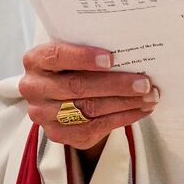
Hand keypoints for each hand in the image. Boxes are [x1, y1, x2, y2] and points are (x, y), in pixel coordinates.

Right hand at [19, 41, 159, 154]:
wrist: (61, 96)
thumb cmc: (74, 66)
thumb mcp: (74, 52)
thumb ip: (92, 49)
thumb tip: (132, 51)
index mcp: (36, 60)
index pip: (57, 56)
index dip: (84, 58)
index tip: (112, 58)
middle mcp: (34, 87)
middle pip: (77, 86)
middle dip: (115, 84)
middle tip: (144, 83)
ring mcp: (43, 114)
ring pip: (89, 109)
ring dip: (124, 103)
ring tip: (149, 96)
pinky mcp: (58, 134)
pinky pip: (94, 127)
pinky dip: (122, 118)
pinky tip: (141, 110)